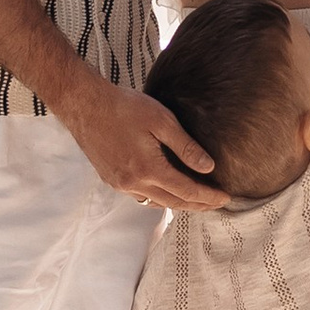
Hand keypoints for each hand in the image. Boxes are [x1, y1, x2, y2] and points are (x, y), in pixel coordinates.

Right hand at [59, 69, 230, 211]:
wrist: (84, 104)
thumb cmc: (124, 106)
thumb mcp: (161, 120)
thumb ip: (186, 146)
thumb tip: (208, 167)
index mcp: (149, 169)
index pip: (187, 191)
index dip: (209, 196)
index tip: (225, 197)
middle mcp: (133, 184)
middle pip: (173, 203)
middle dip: (197, 205)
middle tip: (215, 202)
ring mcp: (120, 184)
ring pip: (156, 202)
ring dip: (178, 203)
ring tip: (195, 200)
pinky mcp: (110, 179)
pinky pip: (140, 196)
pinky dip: (158, 197)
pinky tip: (165, 190)